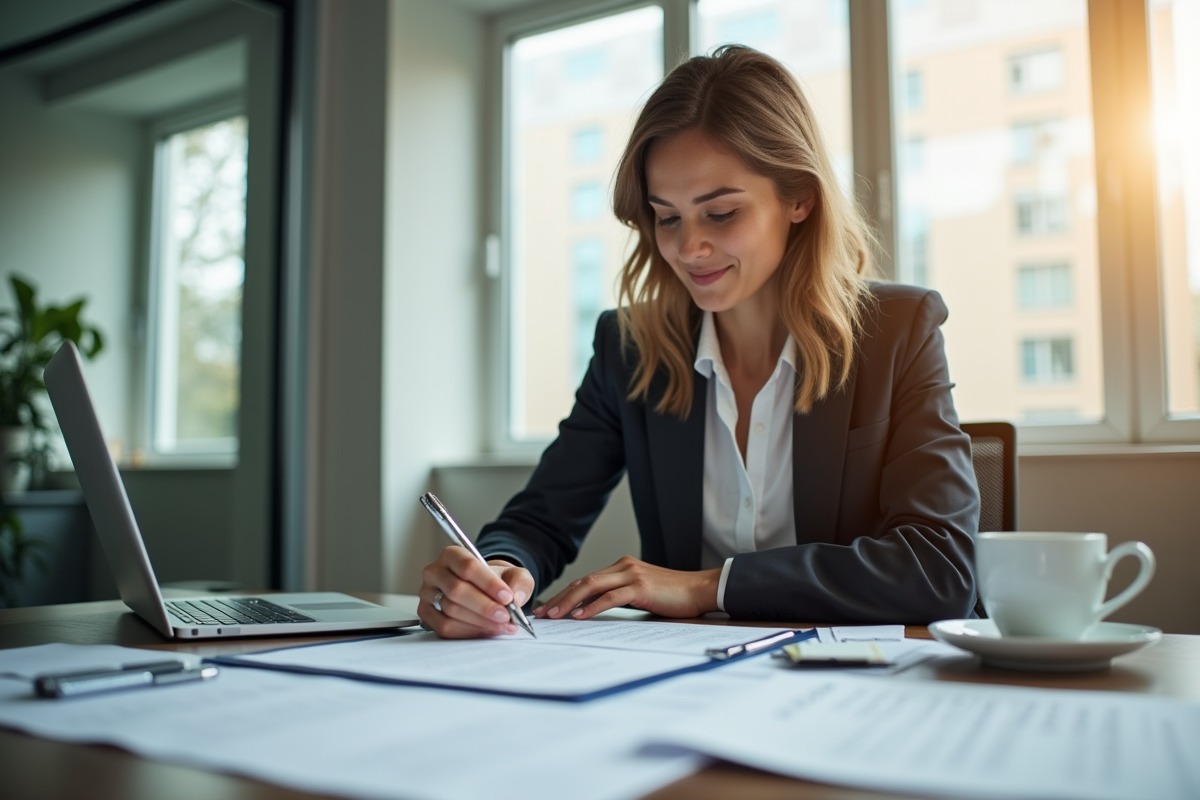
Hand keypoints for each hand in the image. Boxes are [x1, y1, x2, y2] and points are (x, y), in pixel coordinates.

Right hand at [418, 546, 534, 638]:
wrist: (484, 591)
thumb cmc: (496, 580)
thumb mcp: (514, 574)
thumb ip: (519, 582)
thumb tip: (516, 598)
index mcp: (452, 555)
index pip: (467, 566)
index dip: (488, 584)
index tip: (507, 597)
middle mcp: (435, 572)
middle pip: (456, 590)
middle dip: (484, 607)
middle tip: (506, 616)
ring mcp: (428, 594)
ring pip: (451, 611)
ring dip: (480, 622)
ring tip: (502, 626)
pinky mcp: (427, 614)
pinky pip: (445, 627)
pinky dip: (468, 632)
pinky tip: (486, 630)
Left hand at [533, 556, 720, 620]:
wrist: (700, 590)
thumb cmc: (673, 596)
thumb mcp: (641, 594)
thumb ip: (620, 597)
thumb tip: (593, 612)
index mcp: (622, 567)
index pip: (586, 580)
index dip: (565, 594)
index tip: (549, 608)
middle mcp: (623, 567)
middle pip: (583, 581)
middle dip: (560, 598)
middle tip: (543, 613)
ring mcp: (631, 575)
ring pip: (591, 586)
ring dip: (569, 602)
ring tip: (555, 615)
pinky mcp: (640, 587)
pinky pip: (610, 597)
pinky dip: (592, 607)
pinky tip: (580, 616)